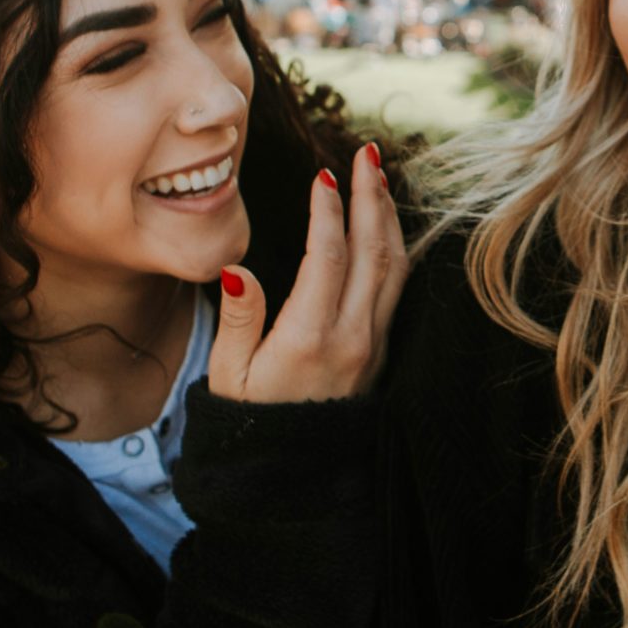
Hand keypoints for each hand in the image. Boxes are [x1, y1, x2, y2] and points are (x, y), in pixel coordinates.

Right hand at [206, 143, 408, 401]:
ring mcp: (373, 344)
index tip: (323, 174)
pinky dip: (396, 247)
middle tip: (367, 154)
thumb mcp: (229, 375)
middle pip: (373, 251)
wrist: (293, 473)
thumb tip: (236, 269)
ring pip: (394, 267)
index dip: (327, 210)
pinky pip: (398, 288)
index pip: (326, 256)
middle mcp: (351, 336)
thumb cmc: (250, 420)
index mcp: (308, 337)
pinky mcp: (381, 350)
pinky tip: (386, 225)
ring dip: (388, 217)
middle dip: (371, 196)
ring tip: (378, 178)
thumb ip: (239, 319)